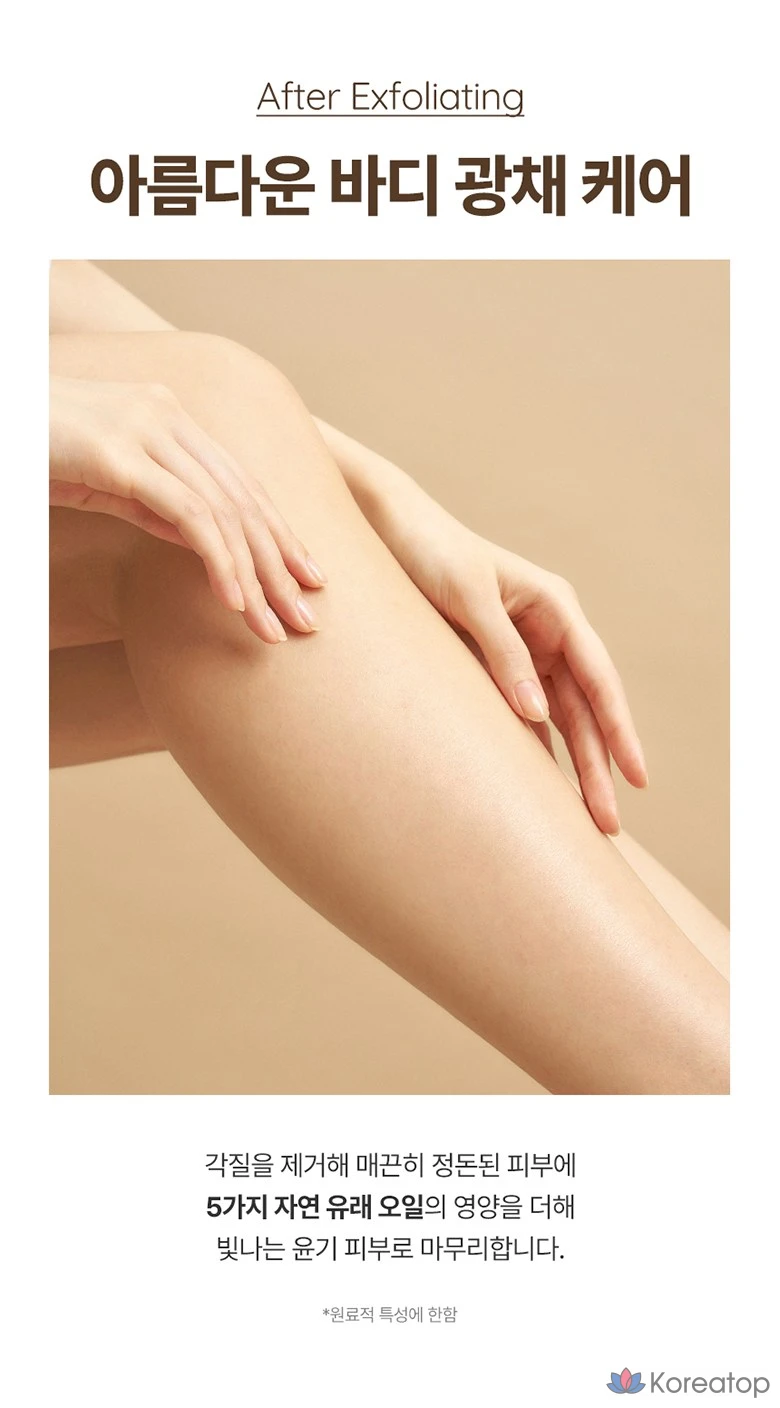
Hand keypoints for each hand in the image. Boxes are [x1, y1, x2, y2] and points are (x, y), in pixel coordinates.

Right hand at [50, 375, 325, 642]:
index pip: (241, 483)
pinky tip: (232, 599)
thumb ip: (154, 502)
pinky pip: (187, 514)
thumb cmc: (36, 451)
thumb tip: (203, 541)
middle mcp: (167, 415)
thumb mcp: (105, 481)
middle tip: (306, 620)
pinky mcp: (120, 455)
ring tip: (271, 626)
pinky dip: (217, 560)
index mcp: (169, 416)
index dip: (279, 534)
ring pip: (224, 511)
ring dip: (254, 576)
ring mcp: (145, 429)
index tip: (305, 580)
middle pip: (244, 498)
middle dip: (280, 565)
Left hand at [320, 416, 647, 835]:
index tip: (637, 775)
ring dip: (570, 767)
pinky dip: (531, 752)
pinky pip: (519, 718)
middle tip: (609, 824)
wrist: (382, 528)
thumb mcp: (467, 596)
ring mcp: (520, 653)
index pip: (598, 678)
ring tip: (585, 821)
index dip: (619, 730)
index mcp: (555, 608)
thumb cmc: (428, 550)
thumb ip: (502, 651)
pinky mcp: (488, 667)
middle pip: (582, 710)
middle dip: (598, 766)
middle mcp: (547, 633)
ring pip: (556, 721)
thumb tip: (537, 714)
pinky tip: (539, 792)